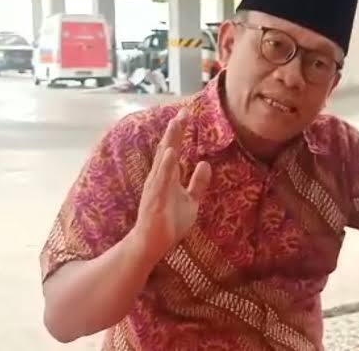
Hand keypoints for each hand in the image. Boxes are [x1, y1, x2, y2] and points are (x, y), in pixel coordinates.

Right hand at [133, 109, 211, 252]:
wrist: (152, 245)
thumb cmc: (169, 223)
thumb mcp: (191, 201)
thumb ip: (198, 183)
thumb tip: (206, 163)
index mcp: (168, 177)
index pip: (174, 150)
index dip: (179, 133)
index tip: (187, 114)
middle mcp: (159, 178)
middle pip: (167, 149)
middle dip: (175, 131)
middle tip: (183, 112)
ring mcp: (156, 188)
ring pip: (163, 160)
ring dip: (170, 141)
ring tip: (176, 123)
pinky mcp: (155, 200)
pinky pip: (161, 180)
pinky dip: (166, 165)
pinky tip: (171, 152)